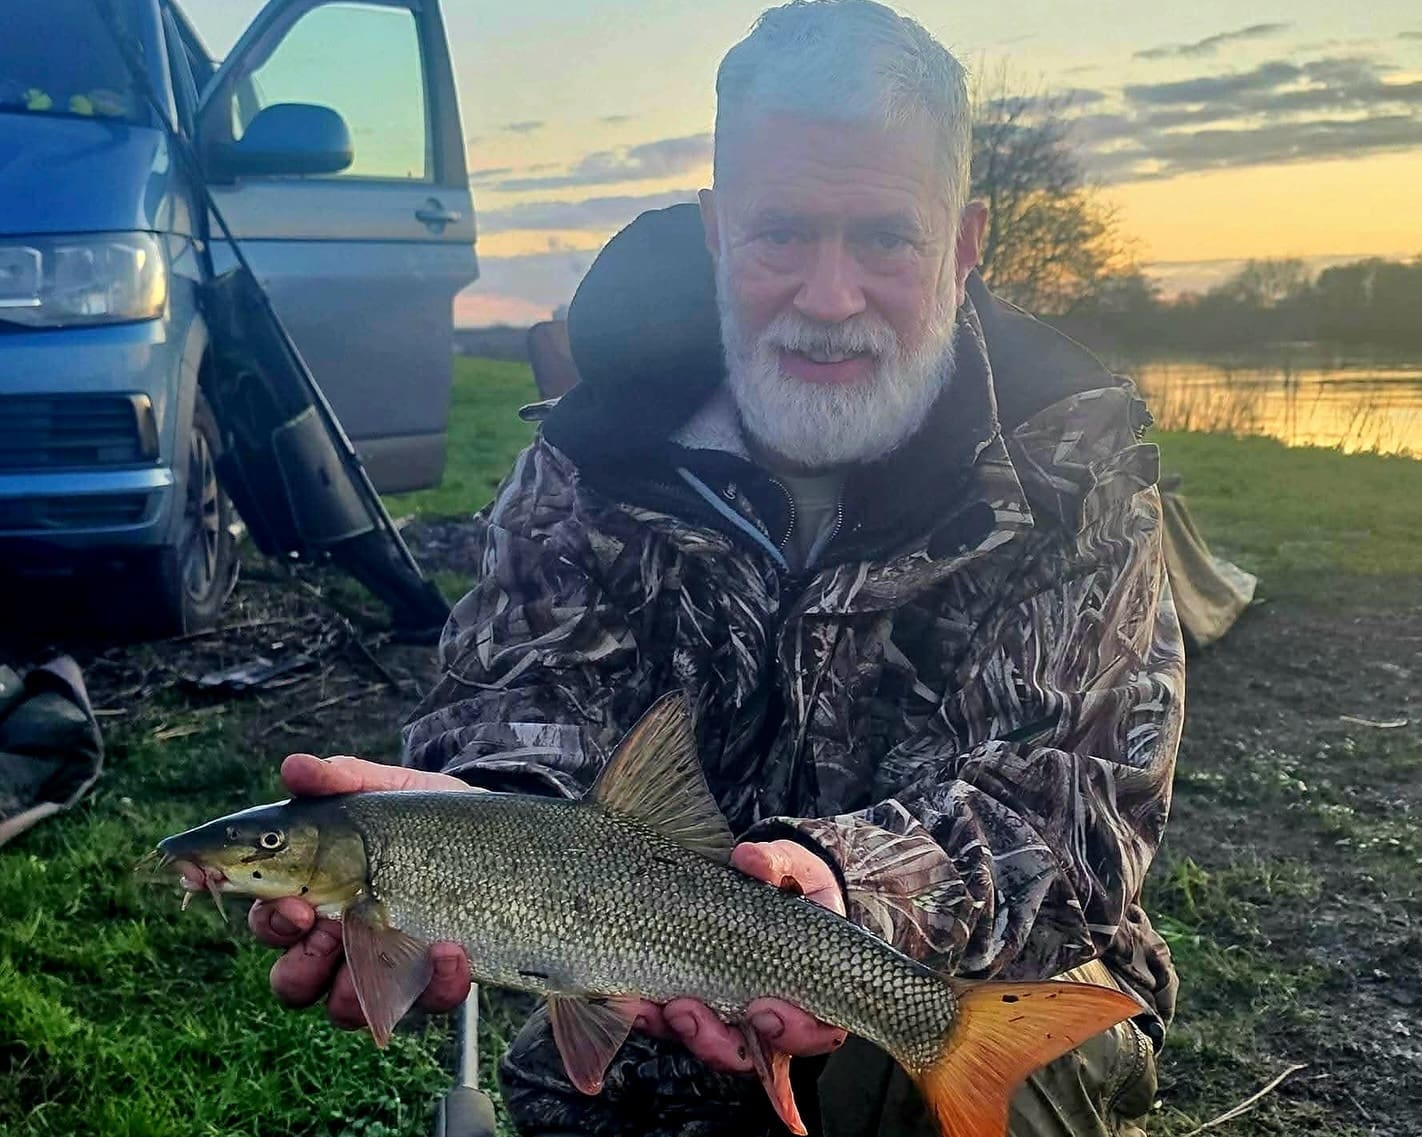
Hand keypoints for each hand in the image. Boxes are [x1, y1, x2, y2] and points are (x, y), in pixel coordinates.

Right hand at [248, 753, 472, 1029]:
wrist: (490, 831)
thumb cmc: (419, 815)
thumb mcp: (384, 790)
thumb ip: (341, 779)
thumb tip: (295, 768)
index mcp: (311, 896)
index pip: (265, 917)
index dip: (263, 917)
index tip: (281, 902)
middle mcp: (336, 943)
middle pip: (291, 979)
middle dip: (298, 961)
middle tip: (317, 922)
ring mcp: (382, 969)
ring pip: (342, 1008)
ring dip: (353, 988)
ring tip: (382, 942)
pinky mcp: (432, 981)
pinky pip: (426, 1000)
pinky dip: (436, 981)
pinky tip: (450, 948)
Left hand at [631, 839, 848, 1072]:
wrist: (754, 880)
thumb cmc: (787, 881)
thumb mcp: (788, 867)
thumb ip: (774, 864)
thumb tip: (751, 861)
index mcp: (808, 989)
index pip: (815, 1031)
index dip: (795, 1032)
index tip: (768, 1011)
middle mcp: (767, 1014)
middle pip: (752, 1054)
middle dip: (722, 1044)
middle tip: (696, 1014)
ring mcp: (727, 1012)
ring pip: (710, 1045)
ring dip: (685, 1034)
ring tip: (665, 1008)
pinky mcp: (690, 1001)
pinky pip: (672, 1022)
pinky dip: (652, 1016)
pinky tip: (632, 1002)